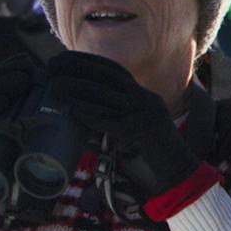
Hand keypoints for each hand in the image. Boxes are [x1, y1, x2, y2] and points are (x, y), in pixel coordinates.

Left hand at [43, 51, 202, 214]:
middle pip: (110, 76)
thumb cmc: (150, 155)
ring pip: (108, 94)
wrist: (178, 173)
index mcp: (143, 96)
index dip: (88, 60)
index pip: (114, 70)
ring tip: (55, 85)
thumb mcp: (130, 129)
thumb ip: (111, 119)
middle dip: (79, 66)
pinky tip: (74, 111)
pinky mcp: (144, 131)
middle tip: (53, 64)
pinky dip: (91, 115)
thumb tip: (77, 113)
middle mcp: (146, 100)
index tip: (62, 57)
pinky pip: (112, 121)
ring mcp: (147, 114)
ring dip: (78, 87)